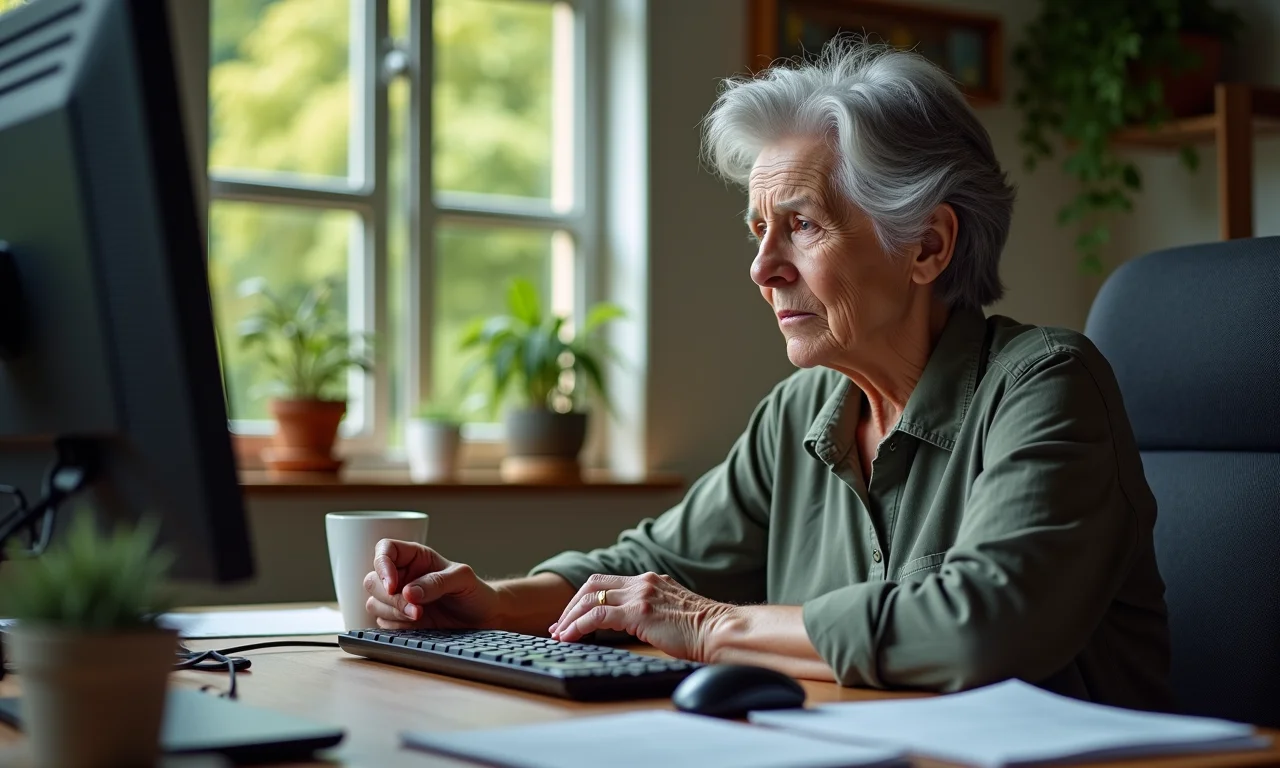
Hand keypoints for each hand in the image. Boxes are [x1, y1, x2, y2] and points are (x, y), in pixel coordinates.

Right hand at [363, 539, 501, 629]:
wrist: (483, 619)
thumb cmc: (474, 592)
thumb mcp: (463, 579)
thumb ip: (437, 582)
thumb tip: (408, 592)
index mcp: (415, 557)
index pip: (385, 550)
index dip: (382, 565)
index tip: (393, 585)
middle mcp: (402, 576)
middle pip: (372, 580)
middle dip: (390, 597)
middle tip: (416, 609)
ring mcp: (398, 599)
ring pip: (373, 603)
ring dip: (393, 613)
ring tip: (420, 616)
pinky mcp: (398, 620)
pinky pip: (382, 623)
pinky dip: (395, 626)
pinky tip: (417, 626)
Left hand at [548, 572, 731, 660]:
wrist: (721, 631)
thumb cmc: (705, 630)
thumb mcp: (675, 612)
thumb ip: (656, 611)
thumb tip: (640, 625)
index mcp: (652, 580)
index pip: (607, 582)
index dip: (585, 598)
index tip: (573, 616)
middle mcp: (644, 581)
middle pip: (593, 585)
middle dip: (571, 605)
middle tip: (560, 625)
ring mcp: (641, 594)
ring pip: (590, 598)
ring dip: (570, 617)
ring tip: (560, 633)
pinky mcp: (639, 612)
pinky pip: (597, 616)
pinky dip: (578, 626)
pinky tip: (570, 638)